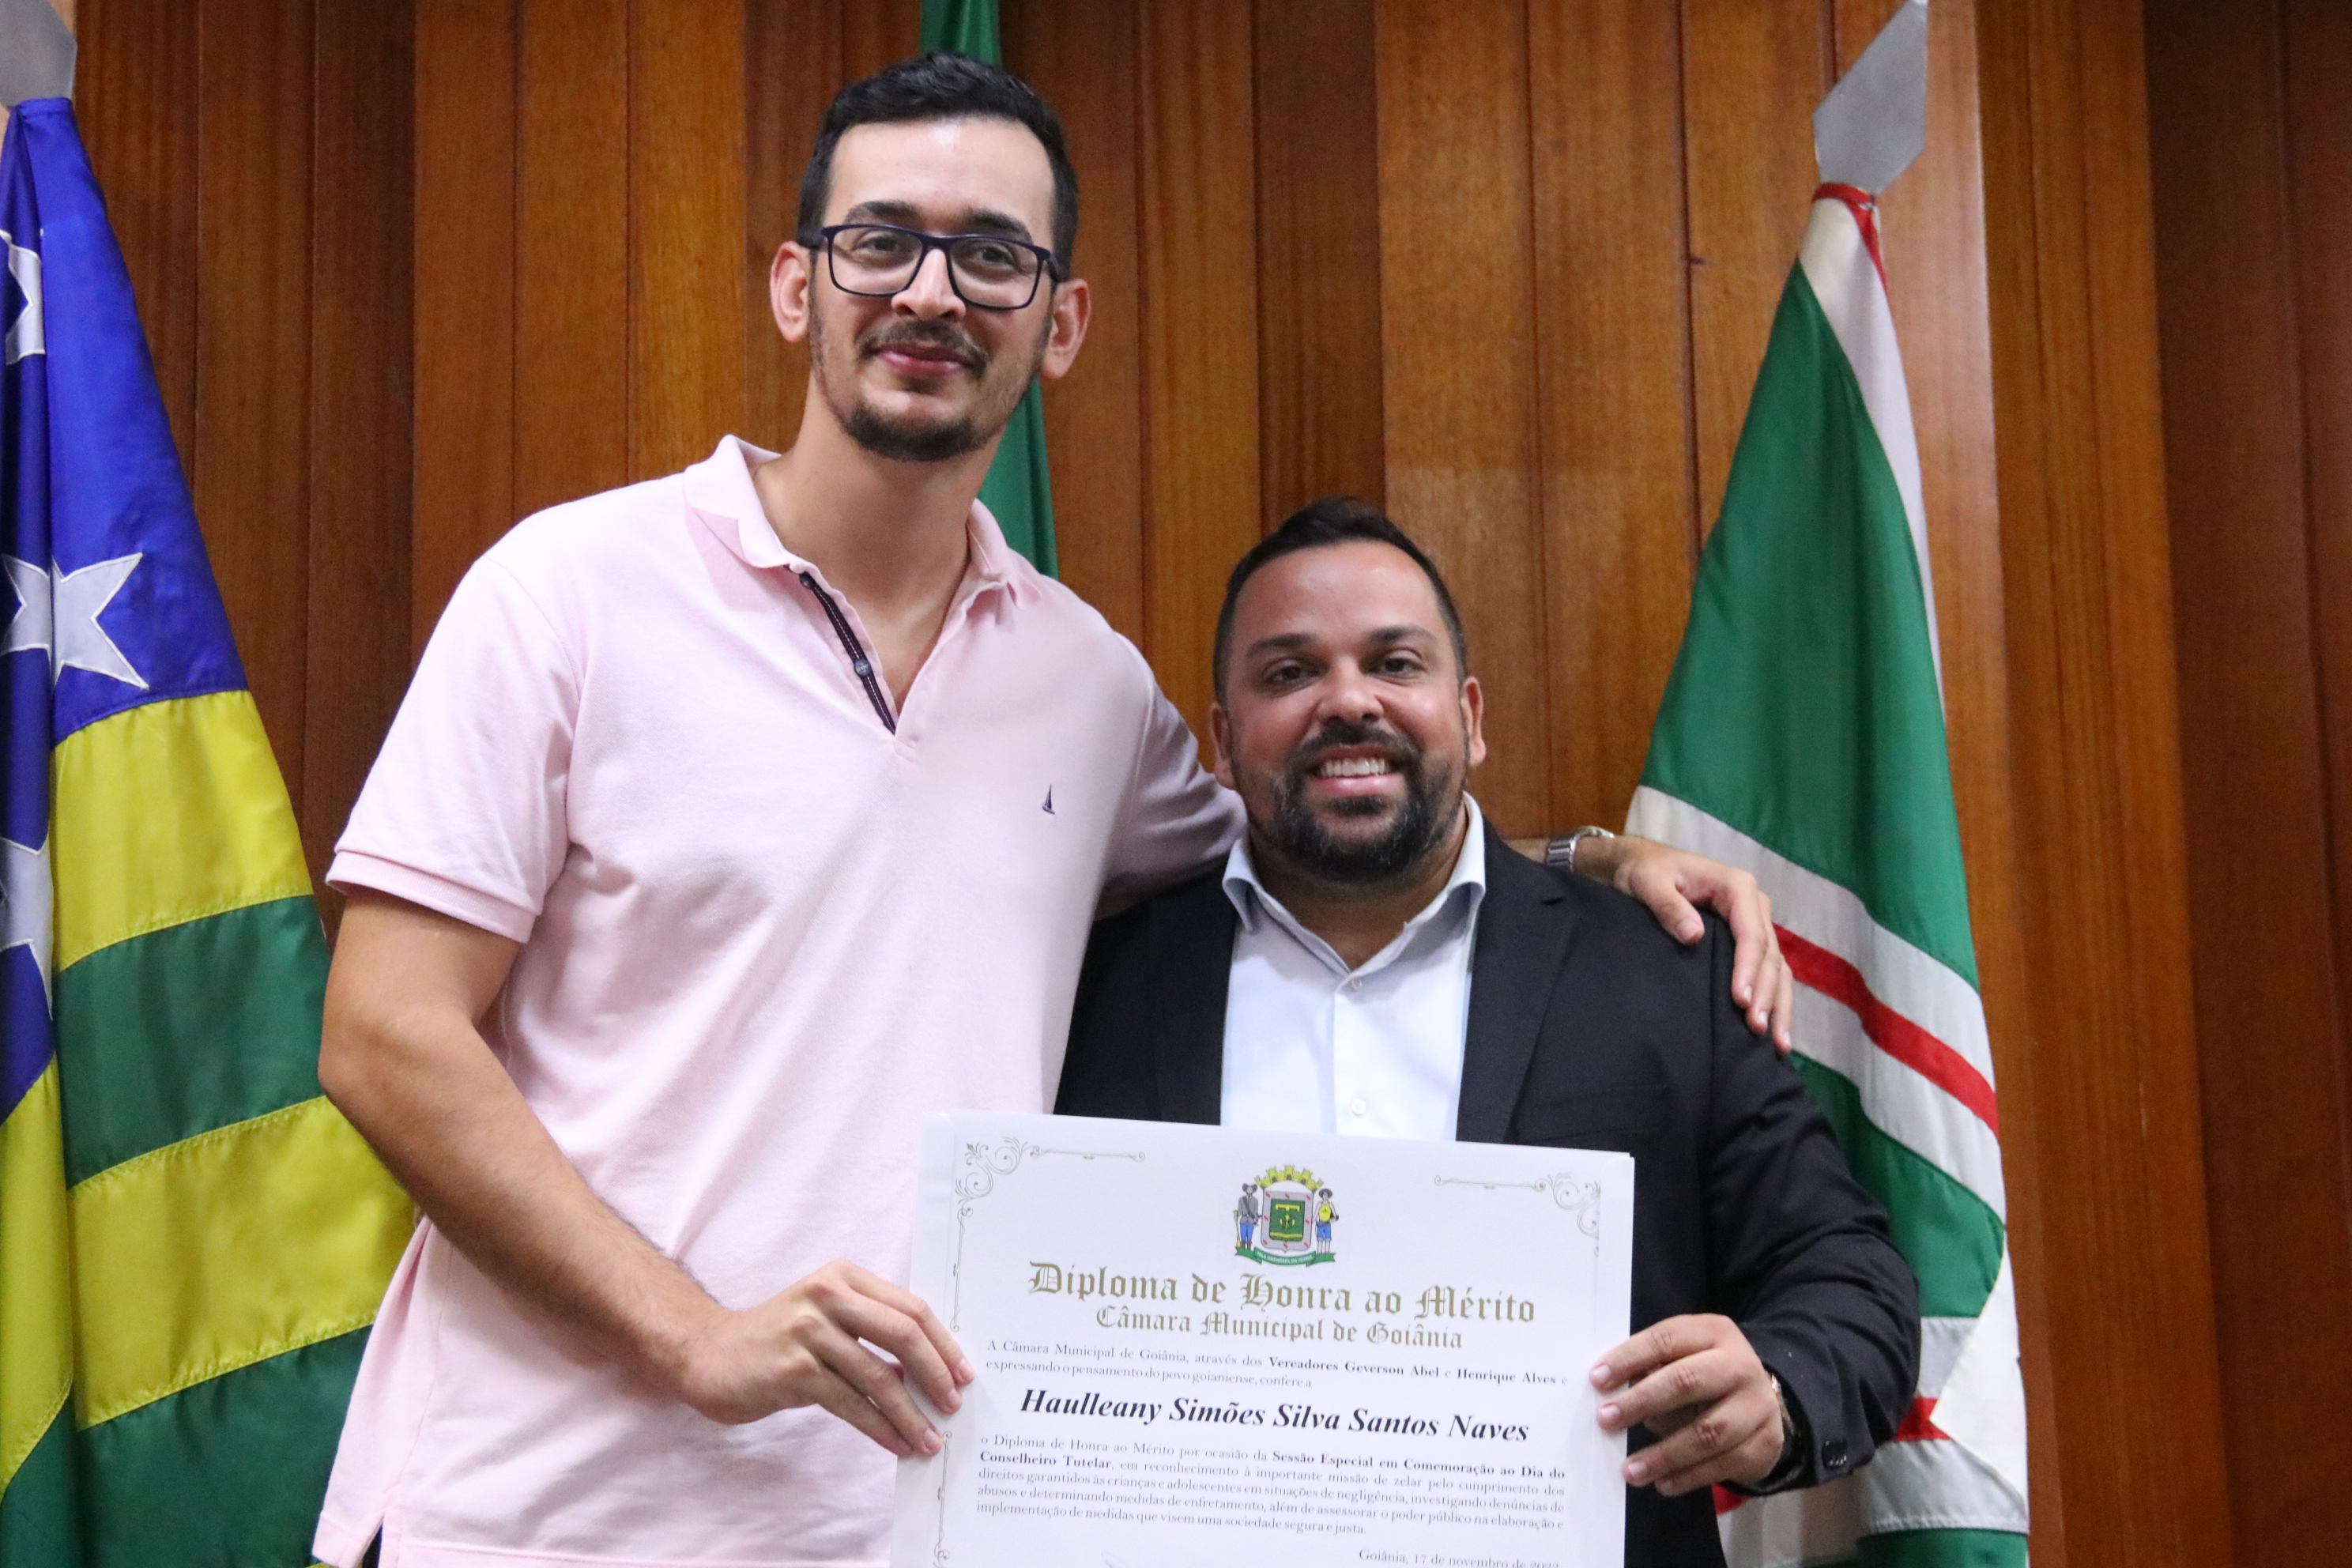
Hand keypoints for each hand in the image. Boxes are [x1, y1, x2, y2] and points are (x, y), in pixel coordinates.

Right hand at [668, 1260, 974, 1456]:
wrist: (710, 1354)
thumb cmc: (780, 1340)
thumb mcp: (828, 1319)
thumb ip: (872, 1331)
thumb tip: (929, 1371)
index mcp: (844, 1277)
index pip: (910, 1307)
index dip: (943, 1343)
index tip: (964, 1373)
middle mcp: (827, 1295)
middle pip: (902, 1333)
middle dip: (935, 1373)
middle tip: (953, 1406)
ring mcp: (808, 1331)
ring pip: (878, 1376)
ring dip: (910, 1413)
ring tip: (929, 1439)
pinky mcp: (792, 1370)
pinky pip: (850, 1403)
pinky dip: (879, 1427)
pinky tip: (895, 1443)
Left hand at [1590, 1315, 1785, 1495]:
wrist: (1761, 1400)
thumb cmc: (1704, 1374)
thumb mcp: (1682, 1358)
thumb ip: (1650, 1369)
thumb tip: (1608, 1393)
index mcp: (1713, 1332)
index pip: (1666, 1339)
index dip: (1629, 1358)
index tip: (1597, 1380)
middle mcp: (1741, 1365)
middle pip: (1688, 1381)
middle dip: (1642, 1401)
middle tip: (1606, 1419)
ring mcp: (1758, 1406)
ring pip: (1709, 1432)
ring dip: (1664, 1454)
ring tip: (1630, 1469)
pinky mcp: (1765, 1443)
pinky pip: (1725, 1465)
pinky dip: (1689, 1477)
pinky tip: (1662, 1483)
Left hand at [1592, 837, 1794, 1051]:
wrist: (1642, 866)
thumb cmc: (1645, 872)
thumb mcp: (1648, 882)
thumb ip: (1668, 905)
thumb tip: (1693, 936)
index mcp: (1736, 886)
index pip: (1750, 933)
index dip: (1748, 968)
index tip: (1740, 1001)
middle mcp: (1753, 905)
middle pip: (1769, 955)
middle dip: (1766, 994)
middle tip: (1757, 1029)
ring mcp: (1754, 923)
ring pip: (1776, 967)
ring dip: (1778, 1004)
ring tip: (1778, 1043)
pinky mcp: (1747, 941)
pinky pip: (1768, 971)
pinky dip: (1773, 999)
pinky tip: (1774, 1030)